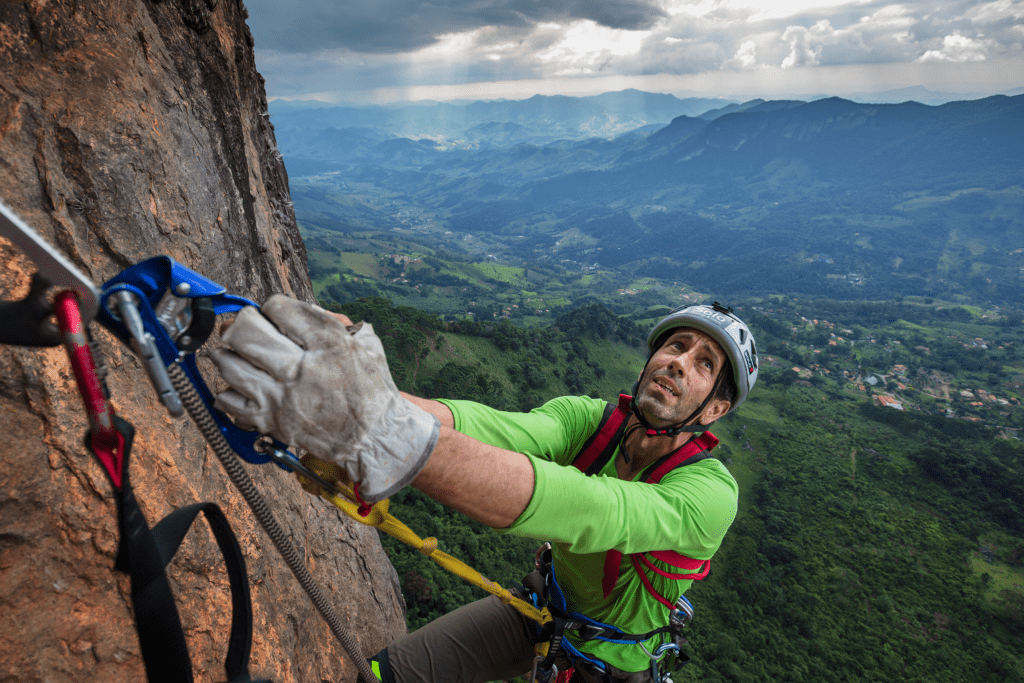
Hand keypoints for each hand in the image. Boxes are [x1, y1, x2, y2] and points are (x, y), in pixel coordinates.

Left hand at [211, 295, 438, 500]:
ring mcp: (283, 397)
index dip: (272, 306)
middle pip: (246, 332)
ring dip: (228, 355)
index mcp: (328, 345)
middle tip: (244, 327)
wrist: (375, 438)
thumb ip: (336, 324)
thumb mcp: (367, 346)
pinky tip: (238, 386)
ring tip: (235, 354)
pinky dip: (227, 391)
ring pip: (231, 365)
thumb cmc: (372, 392)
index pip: (279, 308)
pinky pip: (230, 402)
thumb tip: (304, 310)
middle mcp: (302, 369)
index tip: (274, 313)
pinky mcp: (272, 421)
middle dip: (240, 323)